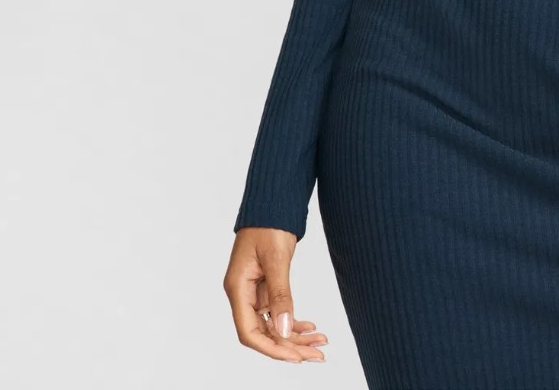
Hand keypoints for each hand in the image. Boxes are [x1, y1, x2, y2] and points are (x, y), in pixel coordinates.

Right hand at [224, 227, 328, 362]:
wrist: (273, 201)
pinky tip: (310, 327)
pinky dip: (294, 320)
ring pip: (274, 323)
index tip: (296, 357)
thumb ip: (280, 294)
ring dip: (296, 335)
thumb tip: (285, 329)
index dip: (271, 348)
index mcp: (237, 288)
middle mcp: (243, 293)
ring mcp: (254, 290)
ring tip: (321, 343)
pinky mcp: (266, 284)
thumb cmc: (269, 222)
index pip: (249, 332)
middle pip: (263, 332)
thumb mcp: (276, 258)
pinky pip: (278, 310)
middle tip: (318, 355)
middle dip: (290, 346)